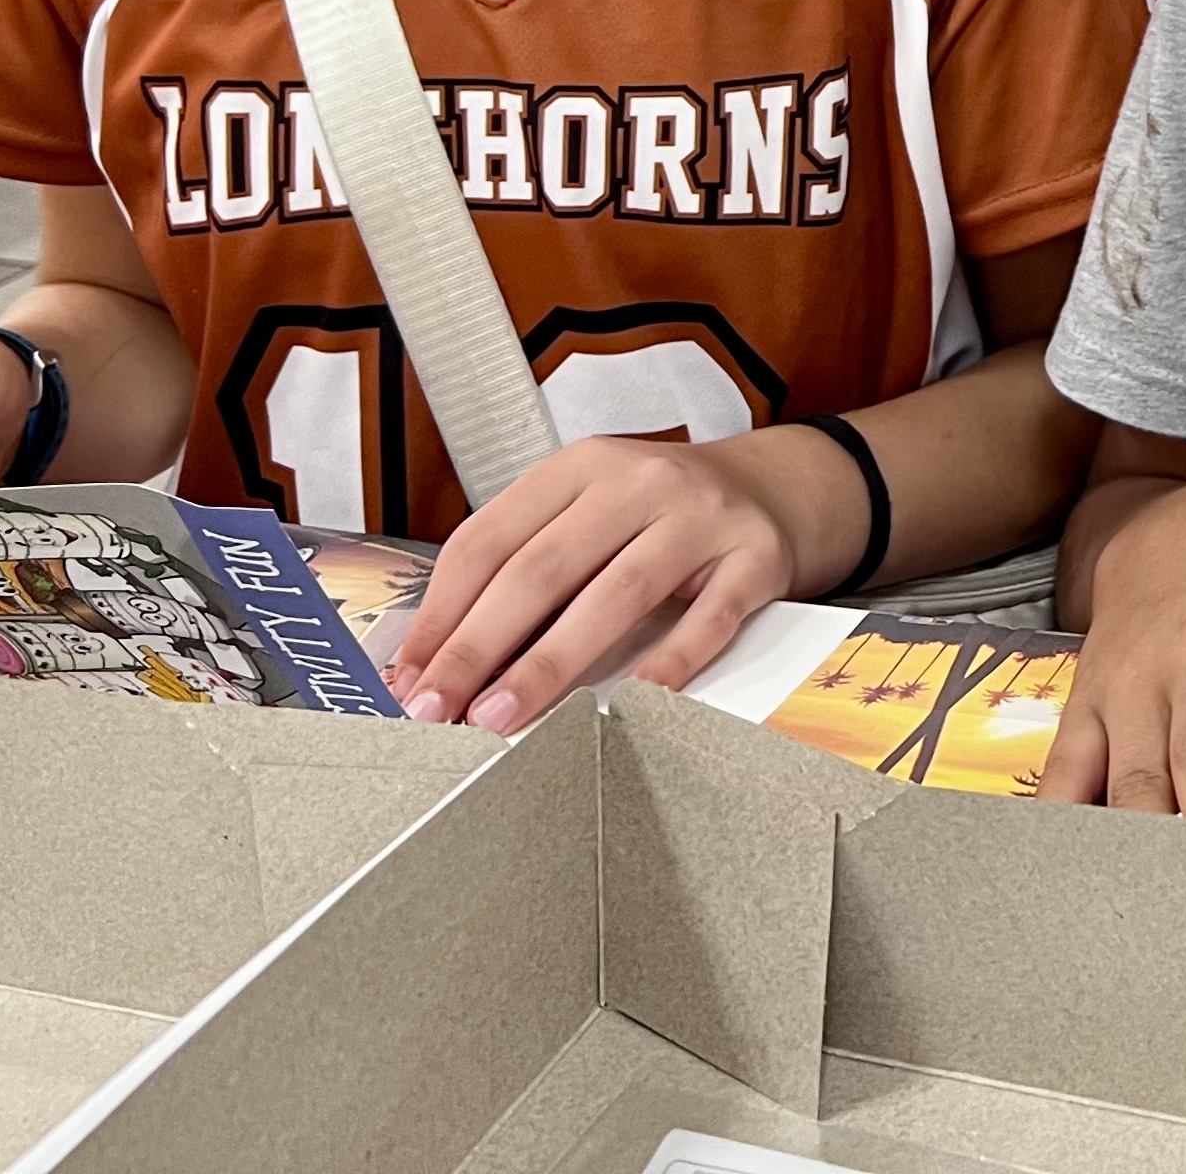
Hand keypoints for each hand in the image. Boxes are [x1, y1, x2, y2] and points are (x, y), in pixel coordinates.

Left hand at [388, 424, 858, 732]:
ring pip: (616, 594)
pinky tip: (628, 702)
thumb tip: (434, 661)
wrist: (774, 488)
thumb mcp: (588, 514)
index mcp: (580, 467)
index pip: (490, 538)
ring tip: (502, 717)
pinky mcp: (754, 558)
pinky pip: (705, 620)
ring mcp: (701, 517)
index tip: (410, 677)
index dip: (442, 613)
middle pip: (543, 568)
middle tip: (440, 709)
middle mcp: (639, 481)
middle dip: (479, 647)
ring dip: (549, 663)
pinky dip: (665, 665)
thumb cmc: (658, 516)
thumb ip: (523, 568)